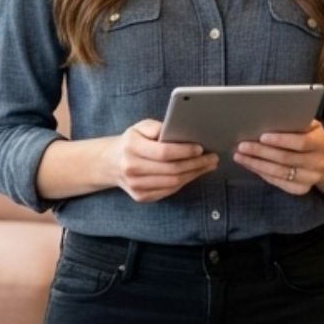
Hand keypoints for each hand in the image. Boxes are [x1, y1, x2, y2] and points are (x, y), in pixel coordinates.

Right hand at [102, 119, 218, 202]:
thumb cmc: (132, 140)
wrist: (111, 162)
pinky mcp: (141, 196)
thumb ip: (158, 127)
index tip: (200, 147)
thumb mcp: (141, 126)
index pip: (163, 152)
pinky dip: (185, 182)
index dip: (184, 151)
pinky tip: (195, 173)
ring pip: (172, 183)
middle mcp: (131, 168)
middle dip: (196, 164)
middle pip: (171, 170)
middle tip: (213, 157)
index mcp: (131, 147)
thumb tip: (179, 129)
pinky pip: (168, 191)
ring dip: (194, 174)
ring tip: (209, 165)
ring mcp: (135, 186)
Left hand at [233, 119, 323, 194]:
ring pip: (279, 173)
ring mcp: (310, 179)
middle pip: (286, 158)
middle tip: (242, 146)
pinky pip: (278, 182)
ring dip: (256, 164)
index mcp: (322, 143)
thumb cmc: (311, 136)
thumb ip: (296, 123)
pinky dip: (262, 173)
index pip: (301, 142)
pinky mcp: (301, 189)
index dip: (281, 140)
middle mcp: (318, 163)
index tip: (262, 136)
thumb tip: (270, 118)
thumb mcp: (310, 126)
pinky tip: (251, 165)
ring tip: (240, 156)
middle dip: (261, 152)